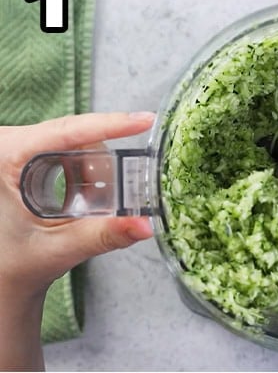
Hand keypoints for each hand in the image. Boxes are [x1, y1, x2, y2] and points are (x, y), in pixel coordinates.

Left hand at [0, 112, 155, 294]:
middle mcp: (6, 146)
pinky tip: (84, 199)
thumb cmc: (15, 262)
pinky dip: (87, 174)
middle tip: (122, 188)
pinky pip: (70, 152)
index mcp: (3, 158)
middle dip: (102, 165)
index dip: (110, 125)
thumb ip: (104, 234)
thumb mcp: (61, 247)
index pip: (65, 131)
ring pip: (76, 144)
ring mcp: (16, 149)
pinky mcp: (26, 156)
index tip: (143, 122)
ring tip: (89, 206)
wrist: (3, 274)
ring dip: (95, 173)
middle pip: (75, 136)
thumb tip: (144, 224)